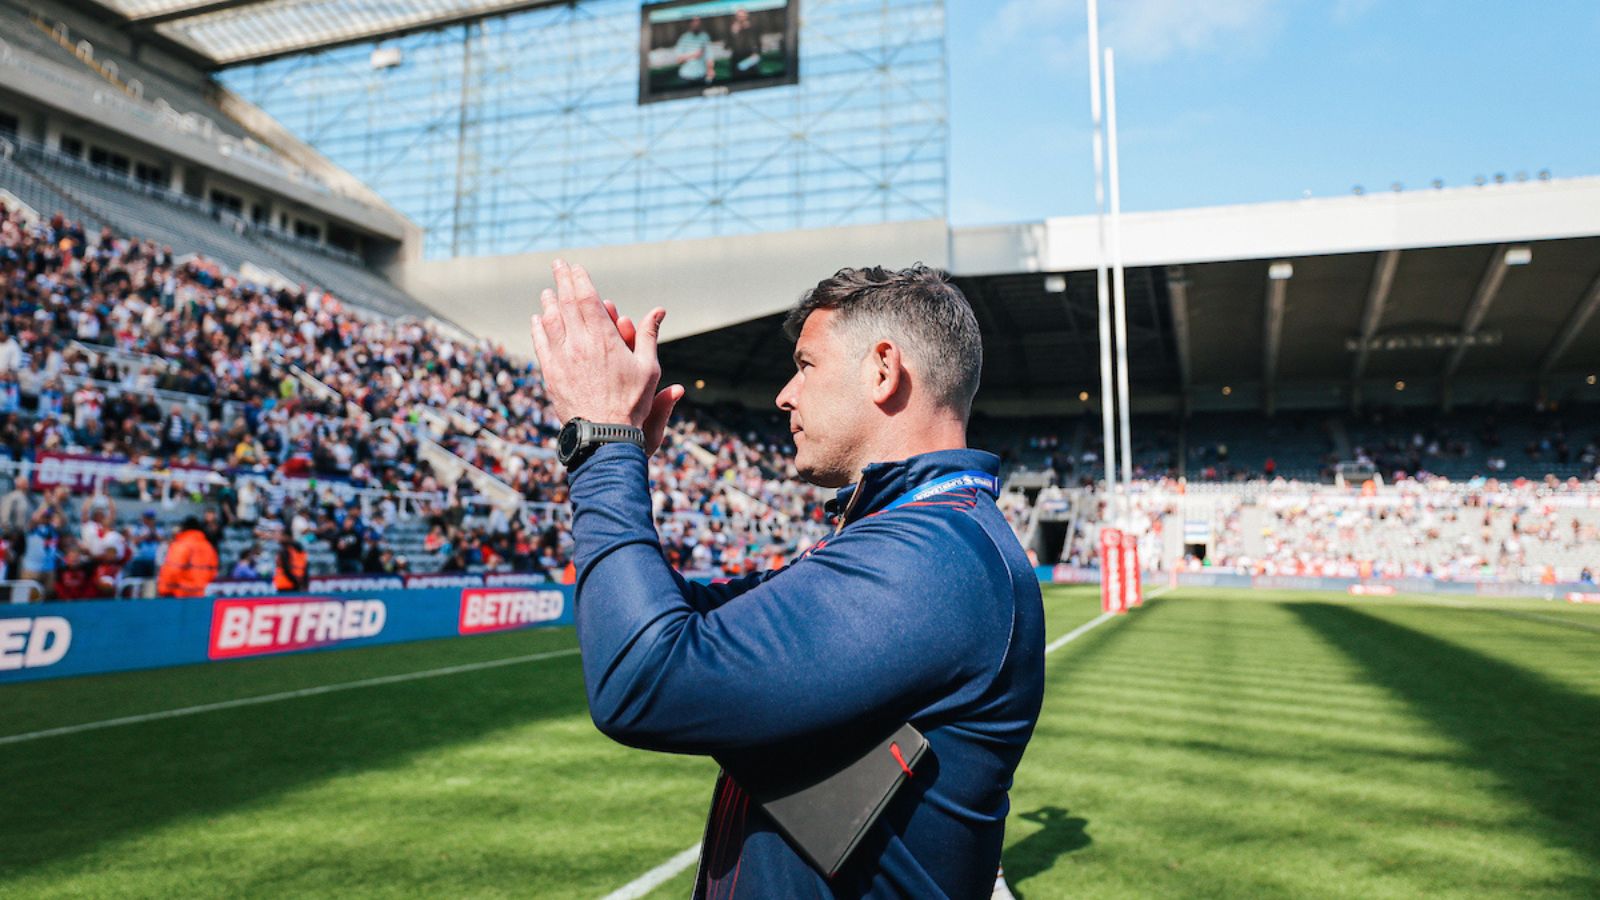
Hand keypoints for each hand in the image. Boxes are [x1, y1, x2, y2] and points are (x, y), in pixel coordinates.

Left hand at [530, 260, 683, 455]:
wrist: (604, 435)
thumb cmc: (632, 403)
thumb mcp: (648, 368)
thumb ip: (648, 335)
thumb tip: (659, 309)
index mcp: (604, 339)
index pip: (587, 299)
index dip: (580, 279)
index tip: (575, 267)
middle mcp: (579, 344)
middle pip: (566, 304)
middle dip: (562, 282)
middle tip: (557, 265)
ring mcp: (562, 359)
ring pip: (550, 322)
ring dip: (548, 303)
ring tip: (547, 292)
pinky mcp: (551, 375)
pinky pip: (541, 345)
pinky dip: (538, 329)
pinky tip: (537, 320)